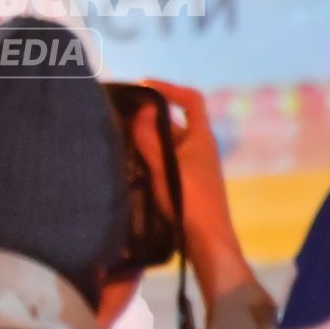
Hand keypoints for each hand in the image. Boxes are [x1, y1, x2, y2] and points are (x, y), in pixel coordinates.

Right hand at [130, 78, 251, 302]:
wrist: (208, 242)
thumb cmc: (190, 202)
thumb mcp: (165, 167)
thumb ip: (151, 139)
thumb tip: (144, 109)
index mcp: (202, 138)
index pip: (191, 100)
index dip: (169, 88)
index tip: (144, 86)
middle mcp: (201, 149)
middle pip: (174, 123)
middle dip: (150, 119)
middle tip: (122, 120)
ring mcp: (195, 167)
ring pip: (168, 144)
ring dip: (147, 142)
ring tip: (121, 143)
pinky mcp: (188, 184)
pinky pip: (167, 162)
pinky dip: (151, 159)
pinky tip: (132, 169)